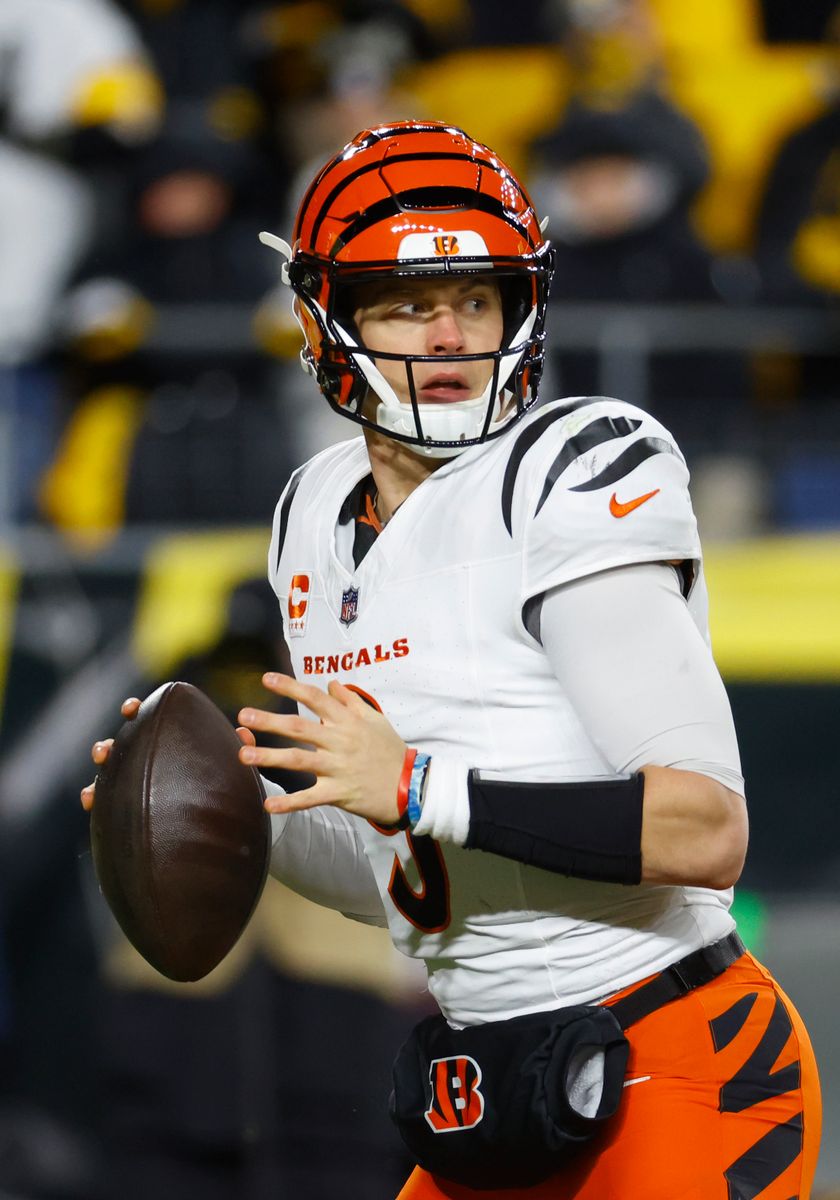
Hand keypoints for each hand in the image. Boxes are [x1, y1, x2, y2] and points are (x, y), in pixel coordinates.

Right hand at [79, 695, 256, 811]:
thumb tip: (244, 734)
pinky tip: (90, 800)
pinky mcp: (130, 805)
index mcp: (167, 741)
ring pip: (110, 772)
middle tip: (103, 750)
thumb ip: (238, 749)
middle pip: (120, 748)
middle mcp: (146, 759)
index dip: (135, 710)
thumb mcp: (232, 766)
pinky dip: (94, 797)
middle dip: (107, 746)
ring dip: (100, 770)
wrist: (220, 817)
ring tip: (97, 777)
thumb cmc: (224, 781)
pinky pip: (108, 800)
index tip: (131, 708)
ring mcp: (135, 782)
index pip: (146, 720)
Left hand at [237, 672, 406, 825]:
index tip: (266, 679)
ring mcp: (338, 768)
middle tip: (244, 715)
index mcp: (347, 721)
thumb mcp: (375, 719)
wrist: (410, 785)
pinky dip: (289, 802)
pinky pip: (310, 798)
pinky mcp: (338, 792)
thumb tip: (331, 683)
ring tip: (243, 755)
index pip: (315, 698)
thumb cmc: (391, 750)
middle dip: (270, 721)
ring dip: (269, 757)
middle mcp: (340, 741)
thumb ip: (351, 701)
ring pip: (298, 760)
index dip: (290, 687)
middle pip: (299, 727)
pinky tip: (267, 804)